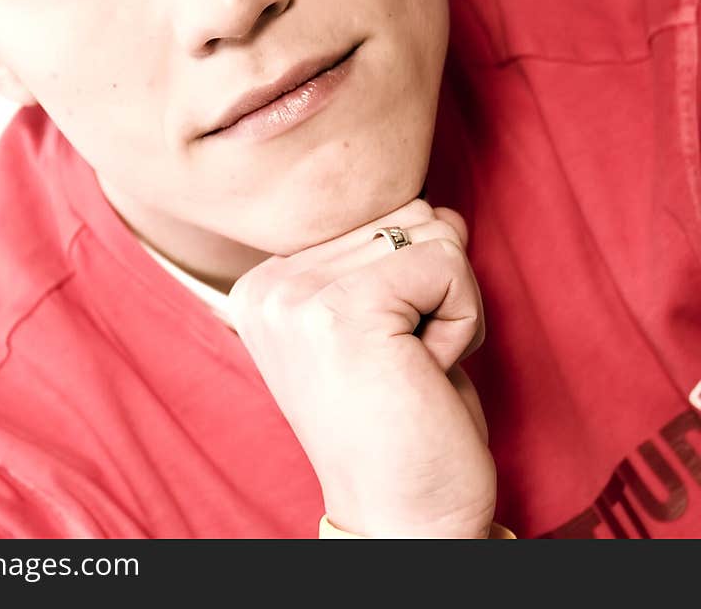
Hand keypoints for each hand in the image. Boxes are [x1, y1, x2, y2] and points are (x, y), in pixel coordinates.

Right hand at [229, 198, 495, 537]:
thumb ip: (403, 253)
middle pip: (403, 218)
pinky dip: (462, 322)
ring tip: (410, 369)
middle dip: (430, 291)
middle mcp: (269, 285)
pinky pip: (449, 265)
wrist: (402, 519)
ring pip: (432, 235)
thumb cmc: (404, 424)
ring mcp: (297, 296)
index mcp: (267, 285)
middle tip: (402, 365)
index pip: (373, 218)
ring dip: (448, 307)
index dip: (408, 284)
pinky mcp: (343, 309)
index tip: (382, 354)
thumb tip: (444, 209)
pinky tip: (425, 373)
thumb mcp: (394, 320)